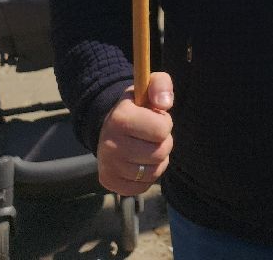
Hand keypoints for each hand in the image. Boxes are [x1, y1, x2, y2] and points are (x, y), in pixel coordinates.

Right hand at [96, 71, 174, 194]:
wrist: (110, 127)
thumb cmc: (137, 107)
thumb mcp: (148, 87)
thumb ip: (161, 85)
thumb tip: (165, 104)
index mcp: (120, 117)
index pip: (162, 129)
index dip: (164, 123)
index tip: (155, 118)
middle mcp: (109, 143)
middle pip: (160, 153)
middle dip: (163, 143)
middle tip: (152, 136)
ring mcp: (107, 165)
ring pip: (153, 172)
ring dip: (157, 161)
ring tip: (146, 148)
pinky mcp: (108, 182)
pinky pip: (142, 187)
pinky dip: (147, 177)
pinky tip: (139, 163)